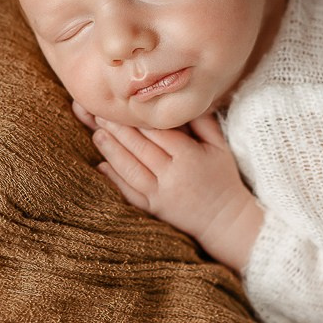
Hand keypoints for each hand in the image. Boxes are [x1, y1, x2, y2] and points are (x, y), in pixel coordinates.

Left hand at [75, 100, 262, 272]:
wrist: (225, 220)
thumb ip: (203, 123)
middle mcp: (172, 175)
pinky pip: (129, 192)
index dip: (138, 119)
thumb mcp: (220, 147)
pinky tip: (101, 166)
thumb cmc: (224, 179)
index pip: (158, 132)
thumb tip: (183, 102)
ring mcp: (160, 194)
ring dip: (111, 151)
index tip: (123, 105)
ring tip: (97, 134)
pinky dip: (114, 179)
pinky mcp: (154, 209)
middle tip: (99, 113)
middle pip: (139, 147)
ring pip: (130, 169)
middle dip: (118, 129)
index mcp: (189, 157)